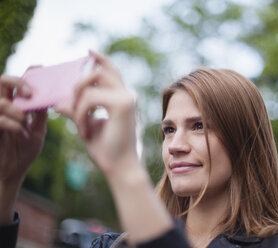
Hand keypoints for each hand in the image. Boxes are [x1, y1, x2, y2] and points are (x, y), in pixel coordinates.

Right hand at [0, 75, 46, 183]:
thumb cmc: (25, 151)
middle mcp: (3, 106)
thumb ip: (40, 115)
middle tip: (29, 93)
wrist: (11, 172)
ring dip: (16, 111)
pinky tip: (21, 132)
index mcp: (16, 104)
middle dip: (16, 83)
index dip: (27, 72)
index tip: (39, 67)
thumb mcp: (37, 131)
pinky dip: (11, 124)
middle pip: (1, 81)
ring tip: (25, 123)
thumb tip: (48, 96)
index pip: (18, 83)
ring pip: (0, 101)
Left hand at [56, 51, 137, 175]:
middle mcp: (127, 95)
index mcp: (122, 98)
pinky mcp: (122, 104)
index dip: (101, 58)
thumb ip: (76, 110)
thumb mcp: (87, 125)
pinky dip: (81, 113)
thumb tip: (59, 101)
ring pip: (91, 84)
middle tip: (72, 104)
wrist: (119, 167)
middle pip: (99, 71)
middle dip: (79, 83)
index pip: (111, 71)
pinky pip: (90, 98)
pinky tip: (86, 130)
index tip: (89, 50)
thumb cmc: (107, 149)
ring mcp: (127, 98)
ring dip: (78, 103)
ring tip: (81, 123)